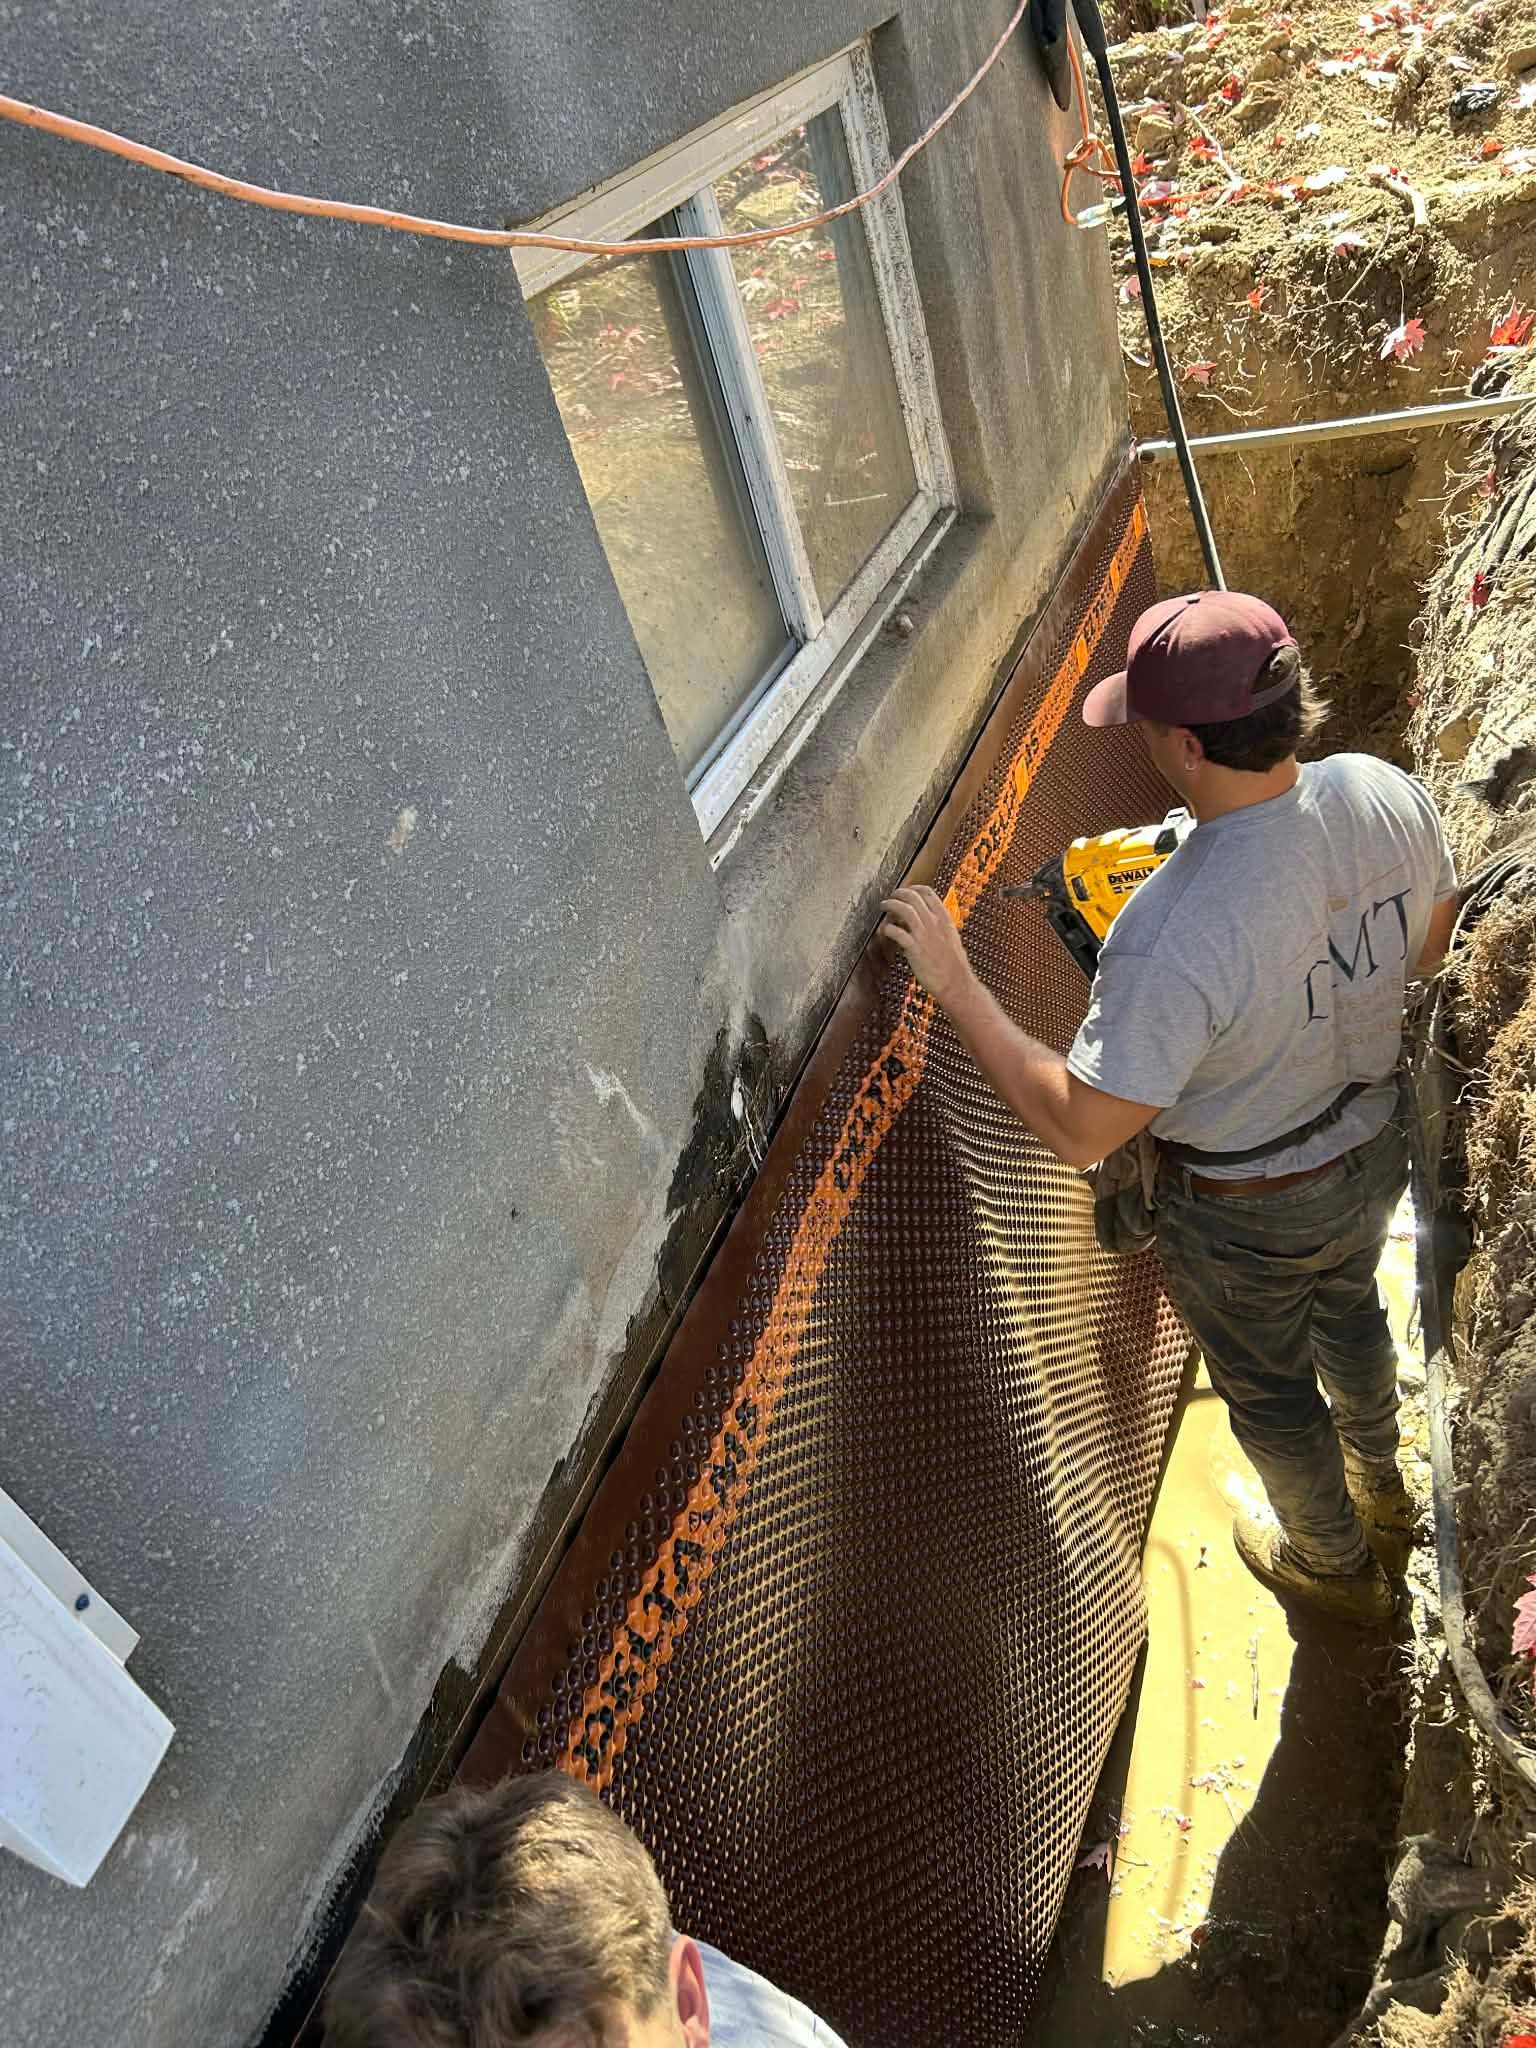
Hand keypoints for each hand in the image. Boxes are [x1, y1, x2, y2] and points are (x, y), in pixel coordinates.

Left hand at [878, 885, 975, 1010]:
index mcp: (945, 919)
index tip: (906, 891)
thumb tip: (925, 921)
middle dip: (898, 893)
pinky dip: (887, 928)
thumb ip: (939, 927)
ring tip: (884, 906)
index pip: (928, 893)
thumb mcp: (951, 938)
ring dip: (891, 904)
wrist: (956, 983)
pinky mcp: (914, 949)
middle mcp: (934, 923)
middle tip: (891, 897)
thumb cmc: (953, 965)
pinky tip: (884, 931)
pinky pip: (896, 932)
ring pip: (904, 909)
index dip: (914, 889)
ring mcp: (924, 935)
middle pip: (913, 897)